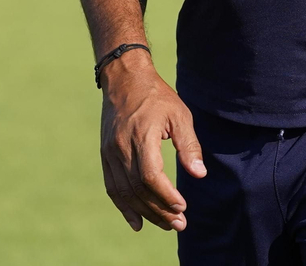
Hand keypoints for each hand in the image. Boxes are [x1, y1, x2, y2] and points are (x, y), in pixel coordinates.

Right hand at [99, 50, 206, 232]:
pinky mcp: (105, 155)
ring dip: (145, 213)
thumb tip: (200, 174)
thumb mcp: (180, 115)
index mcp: (141, 136)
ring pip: (125, 192)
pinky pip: (112, 187)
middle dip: (159, 211)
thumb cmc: (157, 96)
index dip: (165, 196)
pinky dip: (124, 207)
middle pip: (138, 189)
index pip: (150, 176)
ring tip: (165, 224)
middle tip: (179, 224)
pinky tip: (137, 222)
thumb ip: (189, 145)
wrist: (125, 80)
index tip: (182, 206)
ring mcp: (110, 153)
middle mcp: (121, 147)